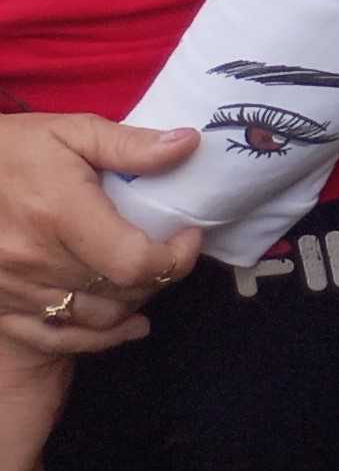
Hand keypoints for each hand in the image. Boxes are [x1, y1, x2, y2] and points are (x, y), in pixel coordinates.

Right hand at [0, 116, 195, 361]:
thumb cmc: (14, 150)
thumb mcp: (71, 132)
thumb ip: (130, 145)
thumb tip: (188, 144)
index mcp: (60, 215)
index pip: (133, 261)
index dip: (175, 257)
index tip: (188, 235)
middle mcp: (36, 261)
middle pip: (121, 291)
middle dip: (161, 274)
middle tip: (171, 249)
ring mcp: (15, 289)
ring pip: (98, 318)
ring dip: (134, 301)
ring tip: (148, 275)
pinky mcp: (2, 307)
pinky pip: (59, 338)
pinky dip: (100, 337)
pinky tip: (130, 324)